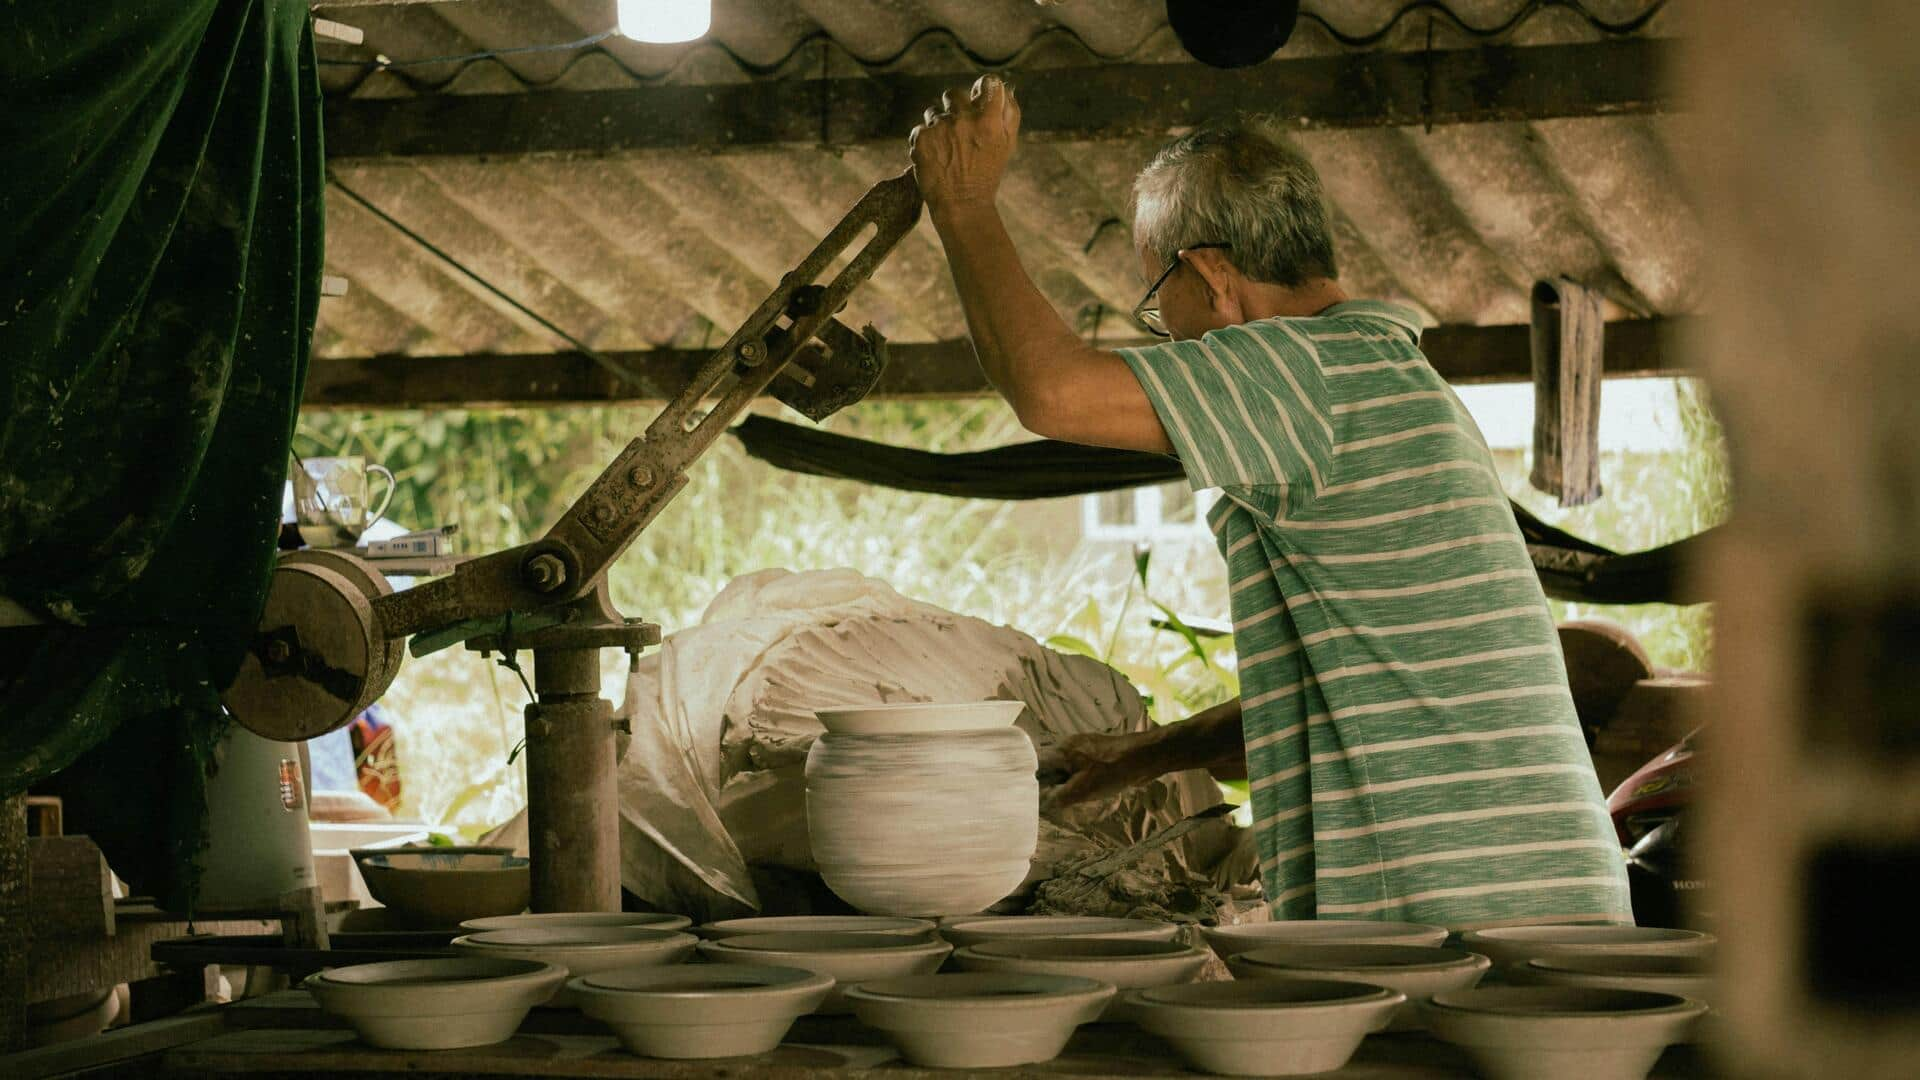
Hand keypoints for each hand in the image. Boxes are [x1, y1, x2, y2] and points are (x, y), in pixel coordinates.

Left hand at [909, 75, 1020, 216]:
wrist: (962, 205)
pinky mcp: (922, 138)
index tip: (980, 97)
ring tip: (946, 148)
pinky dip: (926, 140)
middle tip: (958, 130)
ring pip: (934, 111)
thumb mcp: (1007, 144)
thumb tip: (1005, 88)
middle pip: (954, 93)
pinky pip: (921, 128)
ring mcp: (941, 128)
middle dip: (955, 108)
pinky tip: (935, 156)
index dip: (984, 88)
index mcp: (989, 120)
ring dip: (938, 125)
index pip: (989, 83)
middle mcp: (964, 119)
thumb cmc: (987, 174)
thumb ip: (1009, 113)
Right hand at [1037, 730, 1152, 811]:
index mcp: (1061, 750)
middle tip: (1052, 801)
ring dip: (1066, 784)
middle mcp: (1069, 746)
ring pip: (1066, 769)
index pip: (1036, 764)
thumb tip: (1043, 804)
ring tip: (1070, 798)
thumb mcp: (1082, 790)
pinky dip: (1079, 780)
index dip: (1032, 781)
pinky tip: (1087, 792)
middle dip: (1050, 785)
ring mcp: (1084, 748)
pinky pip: (1080, 768)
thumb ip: (1059, 797)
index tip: (1030, 796)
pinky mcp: (1097, 754)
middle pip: (1050, 767)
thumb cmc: (1111, 772)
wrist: (1144, 757)